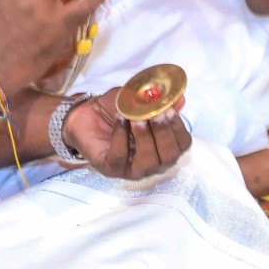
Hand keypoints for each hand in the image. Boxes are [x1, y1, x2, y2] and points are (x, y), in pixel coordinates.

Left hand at [63, 93, 190, 179]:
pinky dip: (120, 137)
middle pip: (168, 157)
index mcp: (163, 147)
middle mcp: (152, 162)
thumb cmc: (117, 108)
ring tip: (135, 118)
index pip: (182, 145)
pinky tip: (119, 120)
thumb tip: (180, 98)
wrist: (86, 113)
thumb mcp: (139, 99)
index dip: (179, 128)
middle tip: (156, 114)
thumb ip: (159, 101)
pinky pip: (120, 157)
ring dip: (144, 139)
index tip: (170, 109)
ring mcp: (132, 169)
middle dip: (164, 134)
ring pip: (147, 163)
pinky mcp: (110, 169)